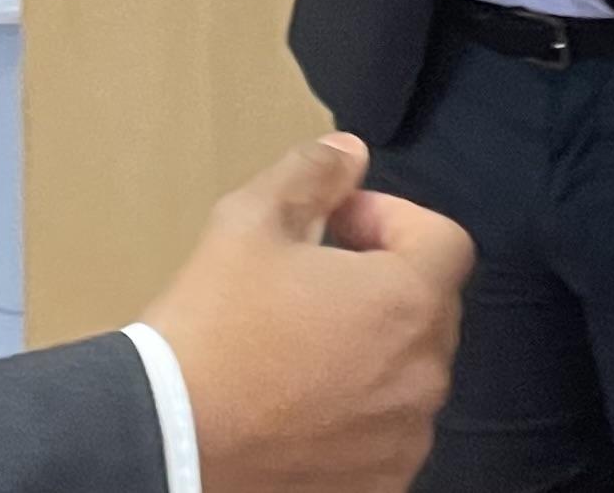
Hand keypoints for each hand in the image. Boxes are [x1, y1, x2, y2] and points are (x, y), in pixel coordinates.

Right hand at [141, 134, 471, 492]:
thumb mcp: (248, 223)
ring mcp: (405, 439)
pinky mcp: (379, 486)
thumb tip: (350, 154)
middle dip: (384, 283)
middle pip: (431, 307)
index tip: (337, 226)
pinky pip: (388, 434)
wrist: (168, 439)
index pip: (445, 240)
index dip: (393, 219)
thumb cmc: (212, 327)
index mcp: (407, 300)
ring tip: (302, 349)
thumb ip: (311, 175)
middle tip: (312, 282)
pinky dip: (360, 415)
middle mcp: (425, 375)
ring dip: (374, 350)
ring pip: (410, 374)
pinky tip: (301, 405)